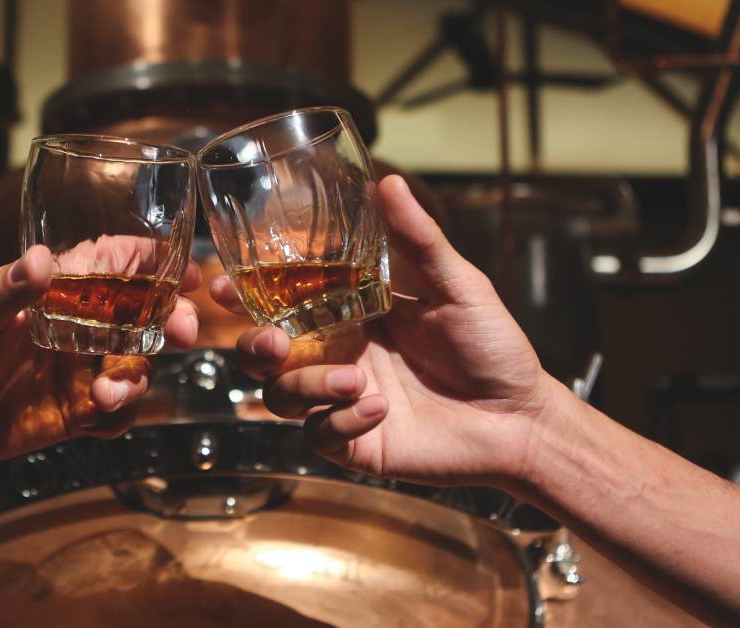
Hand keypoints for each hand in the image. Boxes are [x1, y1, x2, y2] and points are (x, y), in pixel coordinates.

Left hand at [0, 244, 199, 463]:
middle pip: (148, 314)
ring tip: (103, 396)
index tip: (186, 272)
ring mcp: (85, 370)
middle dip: (173, 321)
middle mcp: (83, 327)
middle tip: (181, 332)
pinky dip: (119, 416)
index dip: (159, 263)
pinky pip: (122, 413)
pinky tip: (95, 418)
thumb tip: (40, 260)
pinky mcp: (81, 411)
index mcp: (60, 291)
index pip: (120, 263)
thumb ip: (4, 290)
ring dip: (135, 380)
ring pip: (140, 366)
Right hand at [213, 175, 568, 487]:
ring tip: (358, 381)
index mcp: (348, 313)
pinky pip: (318, 434)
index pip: (282, 300)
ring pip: (281, 396)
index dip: (243, 294)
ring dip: (308, 385)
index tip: (219, 283)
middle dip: (254, 346)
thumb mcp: (457, 284)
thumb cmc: (492, 346)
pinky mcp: (353, 444)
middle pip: (263, 353)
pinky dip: (341, 420)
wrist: (520, 418)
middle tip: (274, 342)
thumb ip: (417, 240)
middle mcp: (335, 355)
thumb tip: (388, 183)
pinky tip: (380, 410)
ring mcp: (340, 401)